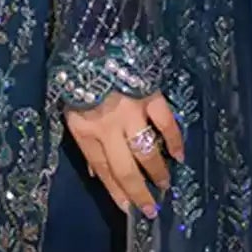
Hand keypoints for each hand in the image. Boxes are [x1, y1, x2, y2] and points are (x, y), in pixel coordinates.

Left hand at [63, 89, 183, 215]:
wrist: (91, 41)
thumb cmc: (78, 80)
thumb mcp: (71, 113)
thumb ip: (85, 143)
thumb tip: (95, 173)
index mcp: (85, 131)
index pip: (103, 170)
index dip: (116, 191)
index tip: (128, 208)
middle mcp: (108, 127)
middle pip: (126, 169)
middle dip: (140, 192)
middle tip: (152, 209)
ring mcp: (131, 112)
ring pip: (147, 151)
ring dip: (157, 172)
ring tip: (165, 185)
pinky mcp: (150, 96)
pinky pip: (166, 123)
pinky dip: (175, 141)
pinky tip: (179, 155)